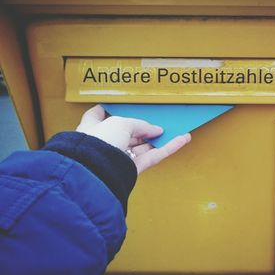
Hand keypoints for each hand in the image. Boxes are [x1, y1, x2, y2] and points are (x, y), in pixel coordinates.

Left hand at [76, 105, 190, 173]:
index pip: (96, 115)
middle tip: (156, 120)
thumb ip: (139, 124)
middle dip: (141, 128)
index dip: (106, 109)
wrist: (96, 170)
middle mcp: (104, 143)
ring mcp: (119, 158)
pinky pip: (154, 156)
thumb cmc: (98, 142)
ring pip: (143, 147)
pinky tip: (181, 139)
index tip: (116, 104)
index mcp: (93, 128)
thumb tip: (155, 130)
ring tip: (173, 129)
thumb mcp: (120, 123)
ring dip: (158, 138)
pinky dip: (169, 148)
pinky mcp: (133, 169)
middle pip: (126, 133)